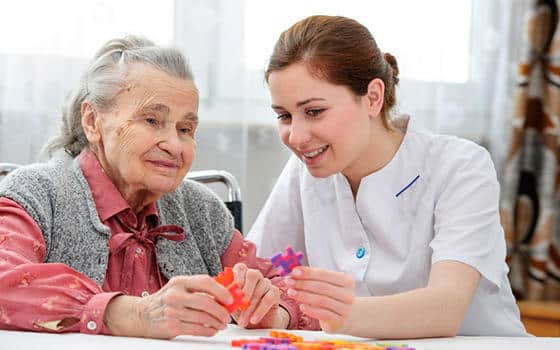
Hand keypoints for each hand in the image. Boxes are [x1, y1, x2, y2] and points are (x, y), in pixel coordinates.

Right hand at [104, 275, 232, 338]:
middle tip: (228, 316)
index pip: (205, 282)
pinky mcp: (171, 326)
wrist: (141, 315)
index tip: (230, 298)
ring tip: (221, 324)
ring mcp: (172, 311)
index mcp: (179, 281)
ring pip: (203, 317)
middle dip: (221, 310)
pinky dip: (208, 330)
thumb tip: (225, 293)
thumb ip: (198, 289)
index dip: (221, 290)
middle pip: (206, 302)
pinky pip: (196, 329)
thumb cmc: (166, 301)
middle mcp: (175, 295)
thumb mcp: (179, 288)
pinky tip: (212, 330)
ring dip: (217, 322)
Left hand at [231, 263, 285, 328]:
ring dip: (250, 308)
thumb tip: (218, 296)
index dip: (237, 278)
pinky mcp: (275, 292)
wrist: (257, 322)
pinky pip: (269, 299)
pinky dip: (260, 310)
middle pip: (253, 275)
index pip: (241, 268)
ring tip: (242, 321)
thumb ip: (225, 297)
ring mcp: (266, 282)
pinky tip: (254, 319)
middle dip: (245, 292)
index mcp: (242, 273)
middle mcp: (255, 275)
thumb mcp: (230, 303)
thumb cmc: (240, 309)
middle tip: (239, 307)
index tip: (232, 292)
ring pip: (260, 290)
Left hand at [285, 266, 354, 332]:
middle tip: (288, 281)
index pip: (324, 274)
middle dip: (303, 283)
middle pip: (322, 287)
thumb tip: (294, 272)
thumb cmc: (333, 297)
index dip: (308, 272)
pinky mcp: (339, 321)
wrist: (347, 317)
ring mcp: (345, 309)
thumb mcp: (327, 285)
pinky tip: (301, 306)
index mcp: (346, 281)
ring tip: (290, 292)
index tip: (294, 271)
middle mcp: (348, 294)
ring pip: (321, 300)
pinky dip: (311, 310)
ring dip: (303, 296)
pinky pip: (323, 314)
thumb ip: (313, 278)